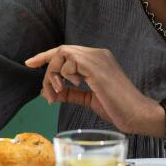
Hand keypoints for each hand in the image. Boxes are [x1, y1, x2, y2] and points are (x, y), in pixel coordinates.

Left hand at [25, 45, 161, 134]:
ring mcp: (97, 58)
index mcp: (96, 59)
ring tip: (57, 93)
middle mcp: (96, 54)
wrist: (136, 114)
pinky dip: (63, 75)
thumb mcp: (88, 99)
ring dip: (53, 75)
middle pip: (61, 50)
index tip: (30, 63)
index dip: (45, 56)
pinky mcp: (96, 66)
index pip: (66, 52)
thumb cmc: (116, 107)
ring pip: (62, 54)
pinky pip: (69, 61)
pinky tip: (71, 87)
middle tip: (47, 91)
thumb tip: (49, 92)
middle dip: (46, 68)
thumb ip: (70, 93)